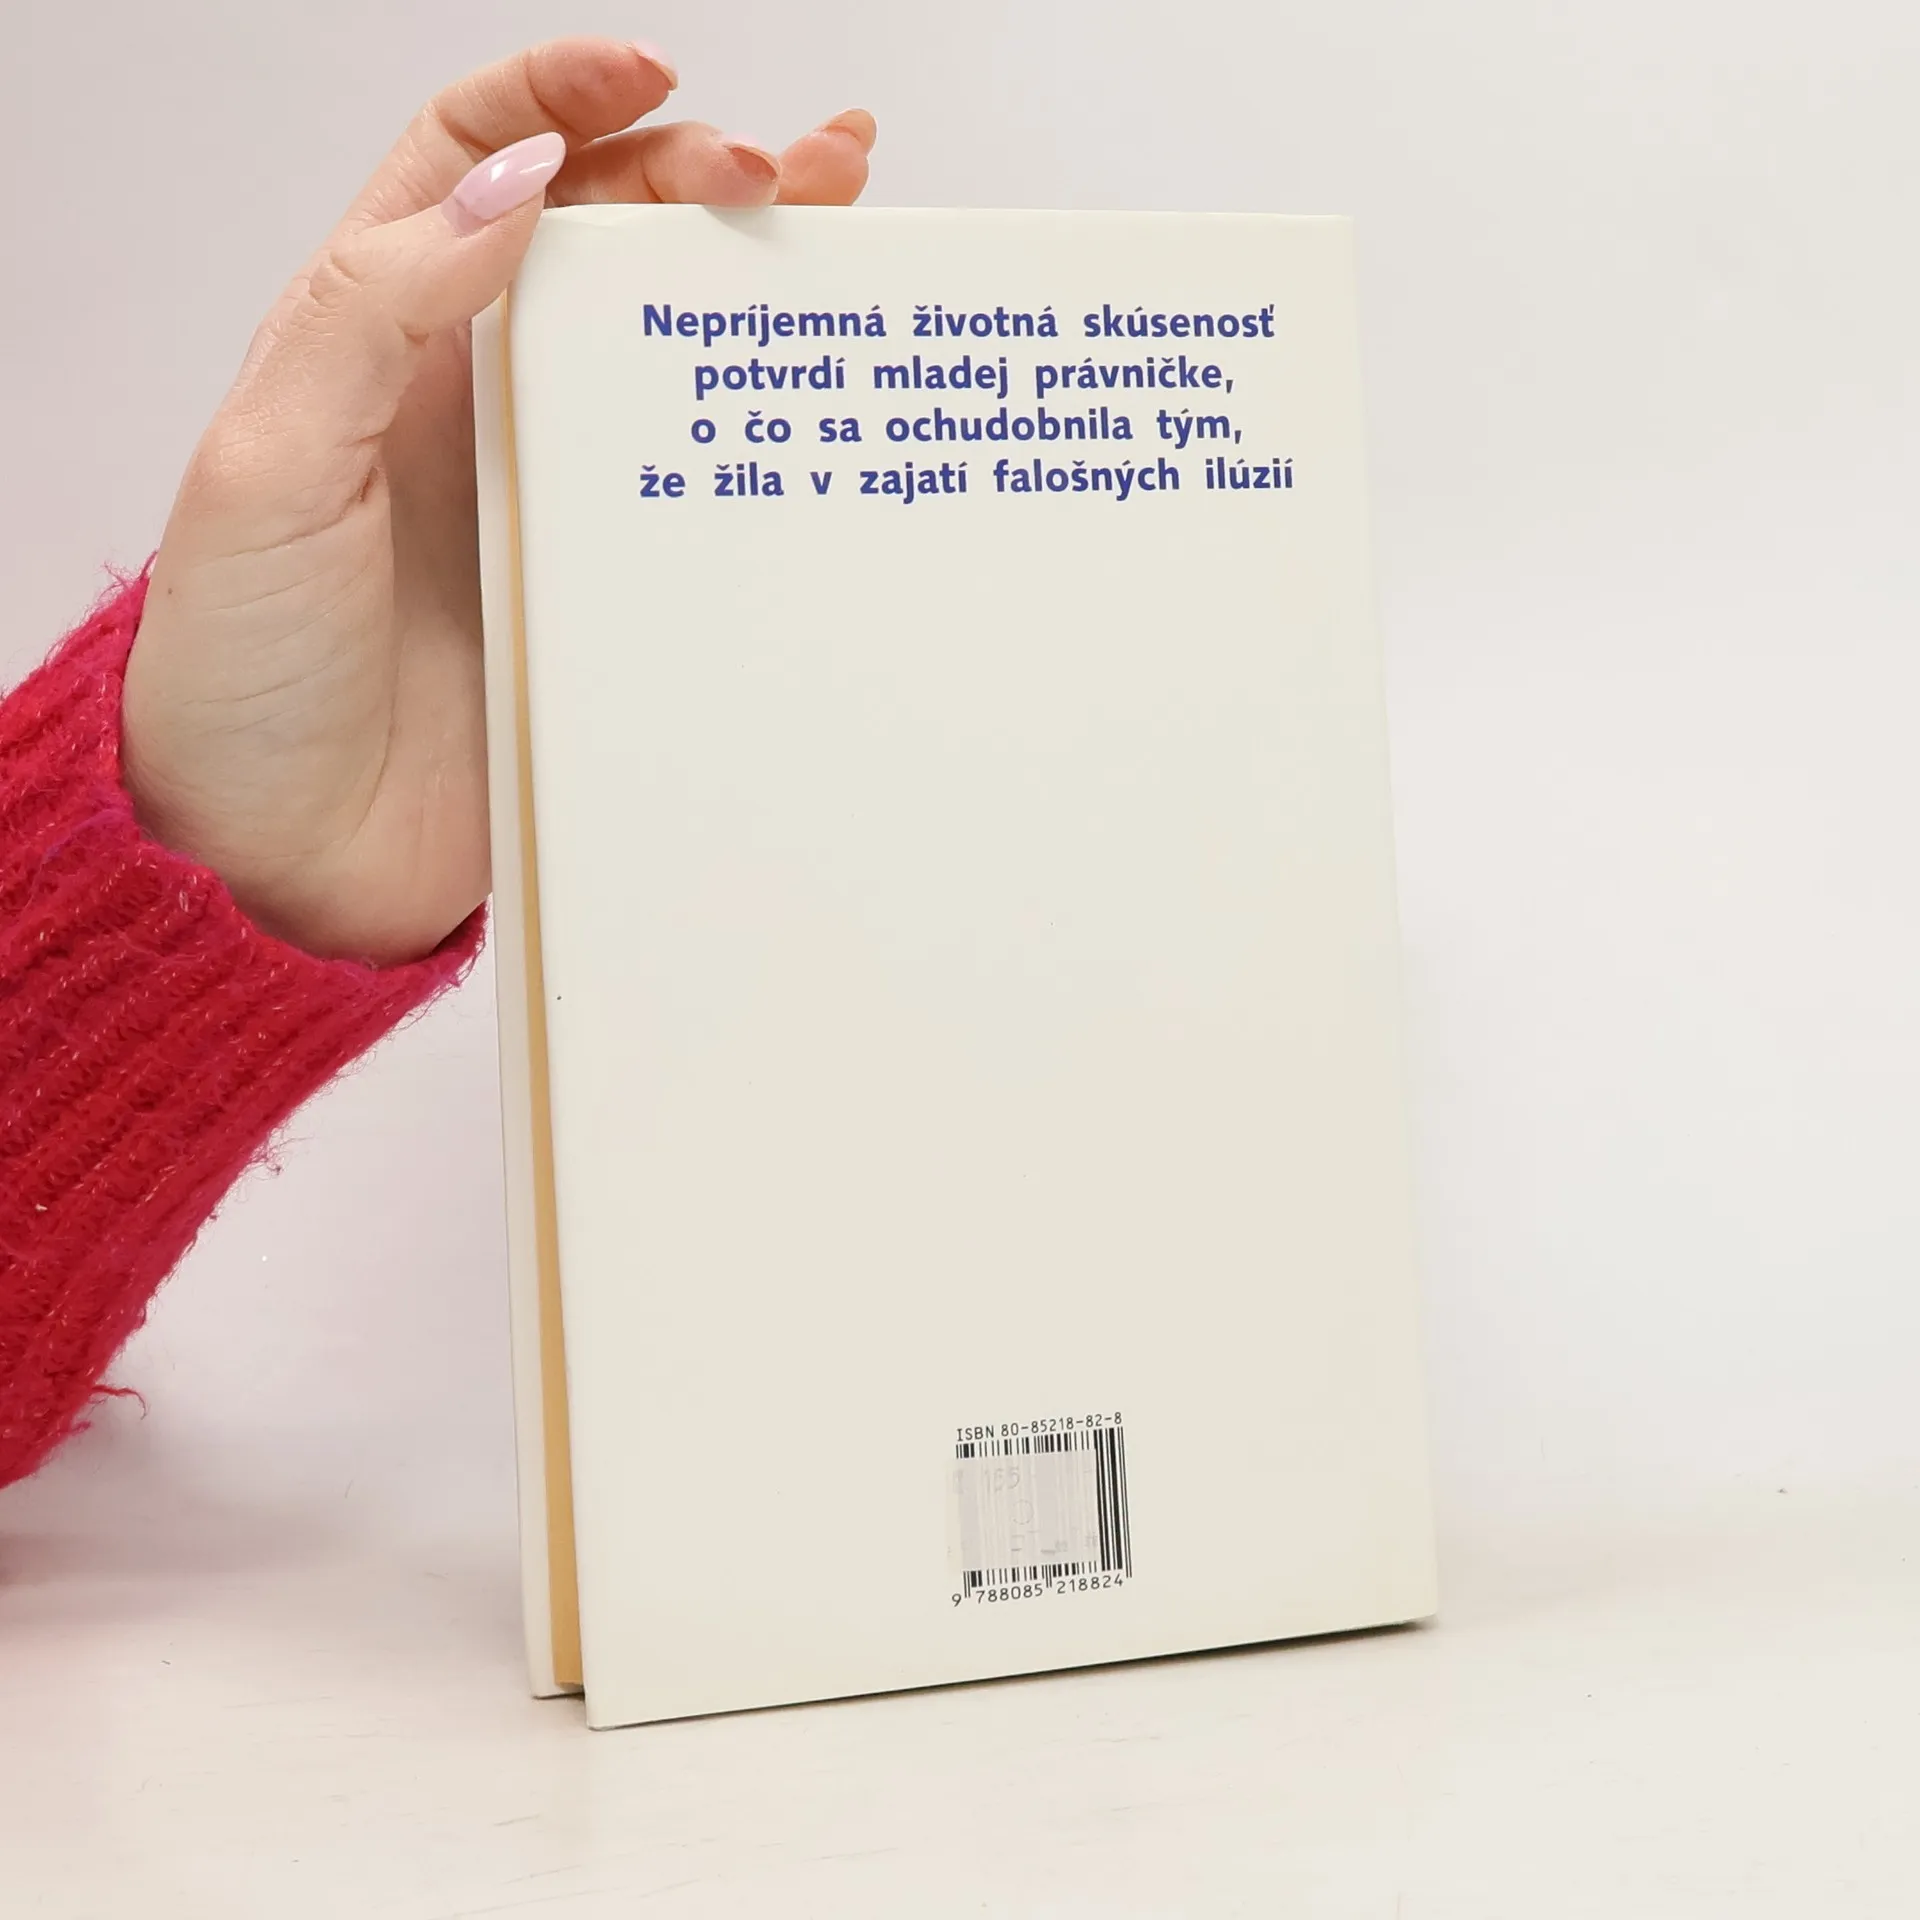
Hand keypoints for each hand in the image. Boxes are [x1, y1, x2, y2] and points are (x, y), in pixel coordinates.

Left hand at [123, 40, 873, 963]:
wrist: (289, 854)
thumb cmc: (245, 668)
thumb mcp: (272, 465)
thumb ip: (378, 313)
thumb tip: (514, 193)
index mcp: (380, 334)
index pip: (476, 161)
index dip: (561, 92)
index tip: (650, 74)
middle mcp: (477, 395)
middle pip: (602, 241)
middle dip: (697, 176)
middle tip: (790, 176)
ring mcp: (554, 490)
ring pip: (666, 352)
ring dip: (753, 287)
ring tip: (844, 234)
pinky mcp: (609, 584)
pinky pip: (698, 490)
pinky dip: (762, 439)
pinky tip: (815, 407)